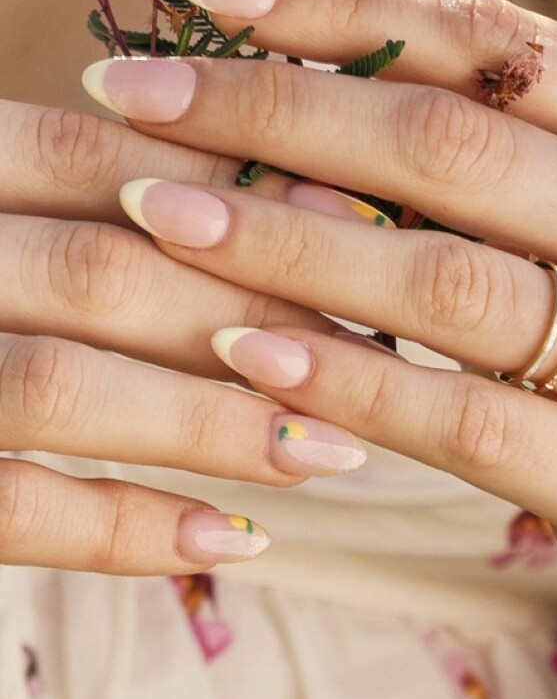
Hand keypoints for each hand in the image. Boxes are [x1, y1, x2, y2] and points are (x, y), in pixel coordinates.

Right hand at [0, 96, 366, 575]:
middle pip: (96, 268)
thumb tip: (259, 184)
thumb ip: (72, 192)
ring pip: (56, 382)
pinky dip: (119, 530)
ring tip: (334, 451)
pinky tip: (230, 544)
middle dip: (250, 312)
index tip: (355, 220)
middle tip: (377, 352)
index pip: (91, 155)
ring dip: (210, 422)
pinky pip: (1, 510)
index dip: (231, 186)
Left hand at [82, 0, 556, 691]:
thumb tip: (308, 83)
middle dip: (279, 107)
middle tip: (138, 93)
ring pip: (448, 279)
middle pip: (457, 144)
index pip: (498, 41)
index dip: (342, 8)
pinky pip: (465, 417)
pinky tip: (249, 352)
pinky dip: (348, 380)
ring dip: (285, 239)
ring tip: (159, 212)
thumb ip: (517, 163)